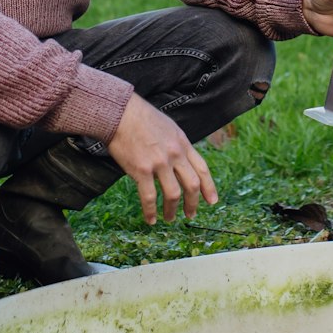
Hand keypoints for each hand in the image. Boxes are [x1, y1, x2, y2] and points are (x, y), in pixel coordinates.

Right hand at [107, 94, 217, 222]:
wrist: (120, 113)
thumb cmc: (140, 118)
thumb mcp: (168, 127)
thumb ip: (176, 145)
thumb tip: (179, 160)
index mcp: (182, 143)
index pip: (202, 168)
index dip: (209, 187)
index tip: (212, 201)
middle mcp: (174, 154)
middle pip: (192, 184)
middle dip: (193, 203)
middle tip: (191, 214)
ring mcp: (159, 163)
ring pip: (173, 194)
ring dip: (172, 210)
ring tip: (169, 218)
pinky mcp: (141, 170)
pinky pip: (150, 197)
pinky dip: (151, 211)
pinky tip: (150, 219)